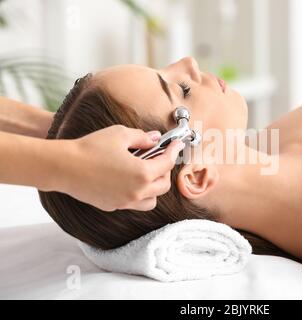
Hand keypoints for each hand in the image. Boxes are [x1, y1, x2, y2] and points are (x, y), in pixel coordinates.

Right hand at [55, 125, 184, 210]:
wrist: (63, 167)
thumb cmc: (90, 148)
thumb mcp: (120, 134)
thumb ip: (142, 137)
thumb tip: (155, 138)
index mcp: (142, 173)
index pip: (167, 163)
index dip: (174, 152)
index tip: (176, 145)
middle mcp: (137, 192)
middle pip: (164, 185)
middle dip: (165, 170)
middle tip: (159, 157)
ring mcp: (125, 202)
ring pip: (152, 200)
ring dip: (154, 187)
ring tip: (146, 172)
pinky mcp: (113, 206)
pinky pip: (134, 203)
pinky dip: (139, 194)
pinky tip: (130, 181)